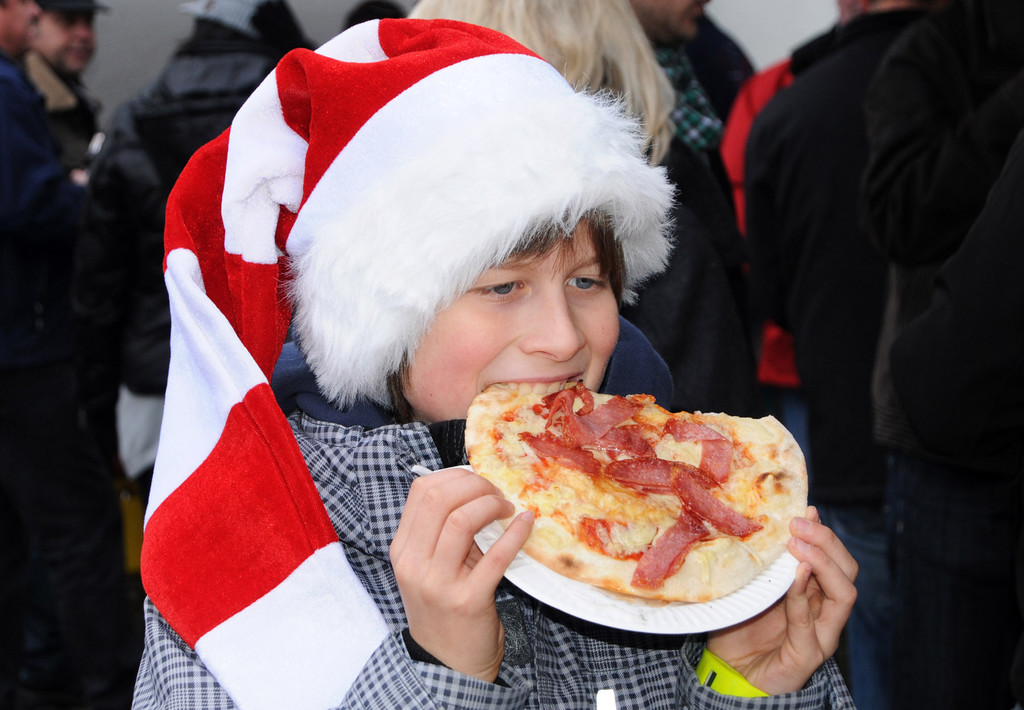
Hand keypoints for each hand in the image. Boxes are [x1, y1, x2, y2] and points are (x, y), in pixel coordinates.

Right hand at [390, 467, 533, 681]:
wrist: (449, 663)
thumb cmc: (444, 607)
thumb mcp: (430, 567)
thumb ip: (443, 531)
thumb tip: (478, 488)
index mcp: (403, 550)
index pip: (421, 492)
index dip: (454, 476)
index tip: (478, 481)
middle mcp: (414, 564)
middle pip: (439, 500)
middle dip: (475, 486)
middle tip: (497, 494)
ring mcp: (438, 584)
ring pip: (461, 520)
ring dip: (491, 505)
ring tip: (507, 509)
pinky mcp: (468, 601)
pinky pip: (495, 557)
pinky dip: (515, 534)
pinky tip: (526, 523)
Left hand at [707, 506, 857, 694]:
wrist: (727, 672)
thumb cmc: (739, 626)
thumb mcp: (752, 584)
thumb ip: (765, 561)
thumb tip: (769, 521)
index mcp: (815, 593)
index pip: (835, 558)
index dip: (824, 533)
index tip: (806, 509)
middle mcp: (824, 613)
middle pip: (847, 571)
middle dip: (827, 542)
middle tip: (798, 523)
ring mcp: (820, 636)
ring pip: (843, 595)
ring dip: (822, 564)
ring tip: (799, 545)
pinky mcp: (805, 657)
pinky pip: (810, 626)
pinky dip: (802, 597)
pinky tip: (795, 576)